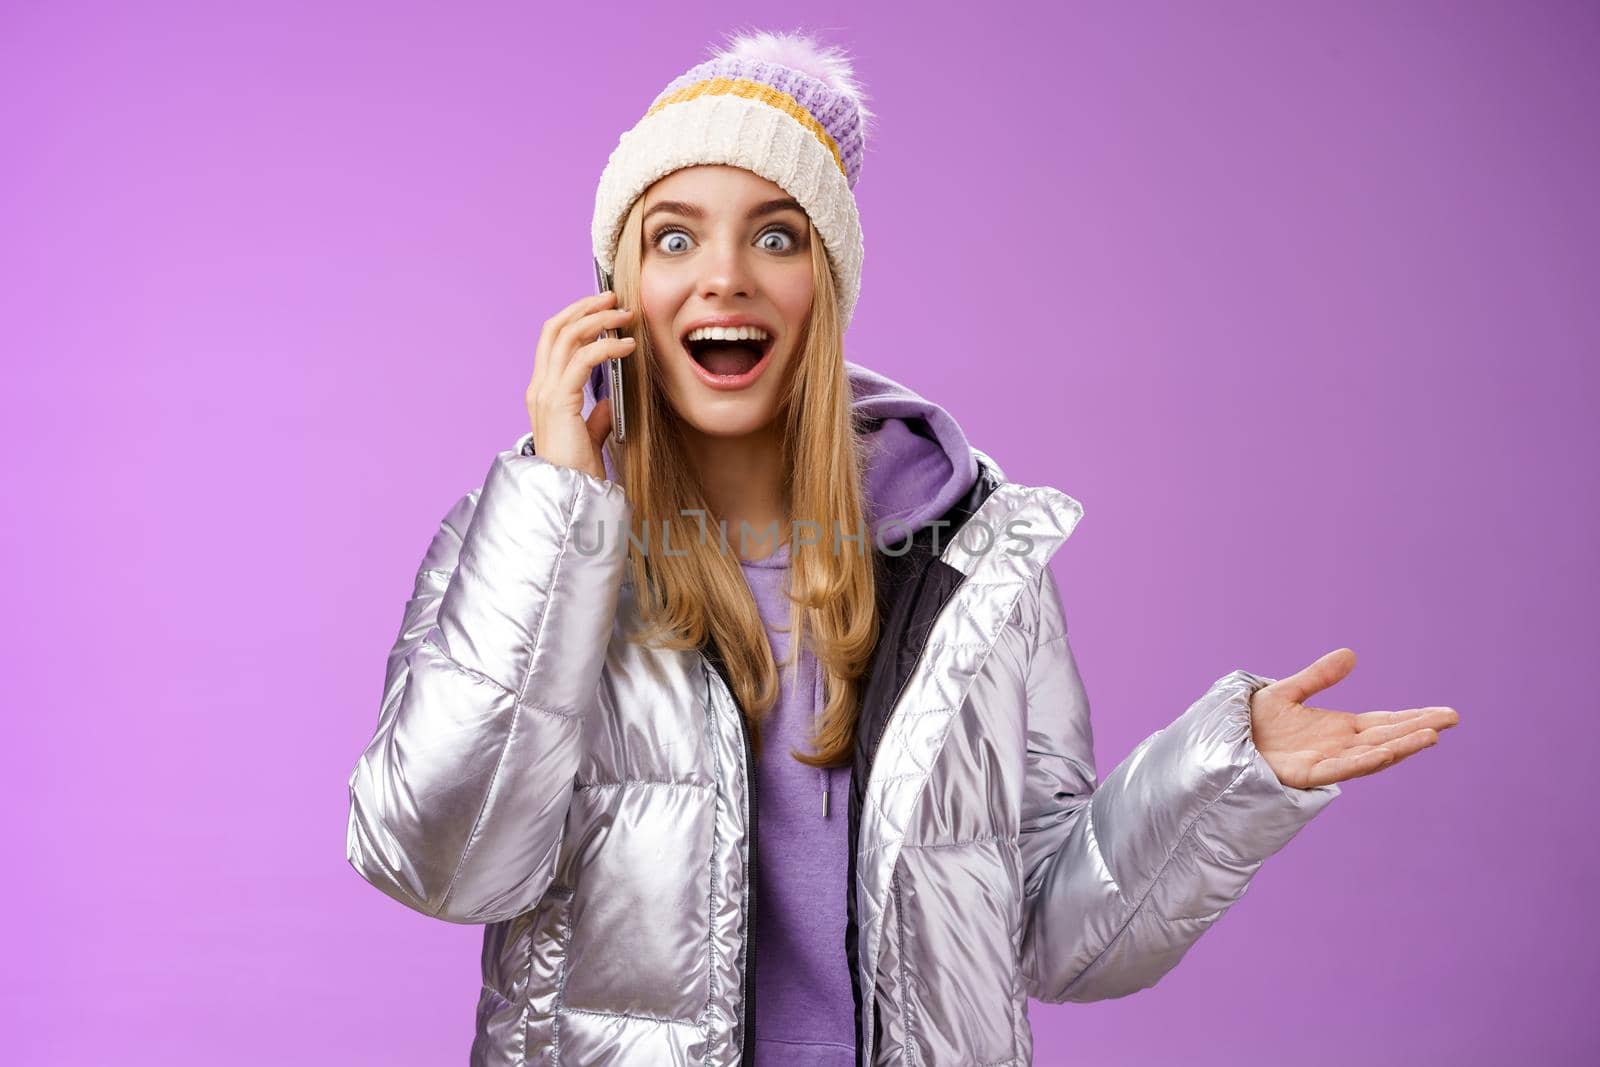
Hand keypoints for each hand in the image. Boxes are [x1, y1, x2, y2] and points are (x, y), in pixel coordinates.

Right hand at [525, 290, 636, 480]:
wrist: (570, 495)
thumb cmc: (579, 470)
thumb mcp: (590, 436)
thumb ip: (596, 416)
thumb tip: (609, 400)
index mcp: (543, 392)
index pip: (553, 339)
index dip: (576, 317)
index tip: (602, 307)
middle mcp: (539, 387)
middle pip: (555, 329)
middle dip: (585, 307)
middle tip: (614, 297)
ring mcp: (545, 393)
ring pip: (567, 337)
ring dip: (598, 319)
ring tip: (626, 316)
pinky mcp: (559, 402)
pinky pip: (582, 360)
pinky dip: (607, 346)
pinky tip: (627, 346)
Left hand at [1248, 648, 1459, 788]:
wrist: (1222, 745)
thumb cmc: (1251, 725)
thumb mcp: (1287, 692)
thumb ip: (1317, 676)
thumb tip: (1351, 654)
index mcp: (1337, 729)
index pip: (1384, 722)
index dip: (1413, 717)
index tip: (1444, 714)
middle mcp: (1337, 747)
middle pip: (1387, 736)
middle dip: (1418, 728)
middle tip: (1452, 718)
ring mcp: (1324, 761)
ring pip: (1371, 754)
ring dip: (1401, 745)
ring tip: (1431, 734)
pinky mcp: (1305, 774)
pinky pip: (1340, 768)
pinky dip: (1365, 760)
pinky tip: (1388, 750)